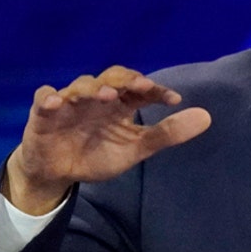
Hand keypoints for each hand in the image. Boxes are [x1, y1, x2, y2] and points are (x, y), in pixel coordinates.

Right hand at [3, 66, 211, 213]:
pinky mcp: (44, 113)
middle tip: (141, 85)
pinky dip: (49, 98)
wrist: (59, 174)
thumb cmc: (97, 155)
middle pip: (112, 77)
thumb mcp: (135, 149)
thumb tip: (207, 117)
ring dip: (94, 88)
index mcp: (120, 104)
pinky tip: (58, 102)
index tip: (173, 99)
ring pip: (81, 85)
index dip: (156, 90)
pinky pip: (44, 98)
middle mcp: (97, 97)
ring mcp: (70, 103)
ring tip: (107, 96)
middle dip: (126, 79)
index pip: (140, 88)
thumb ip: (167, 134)